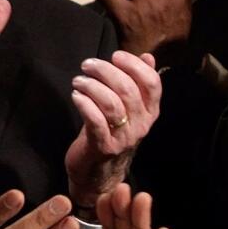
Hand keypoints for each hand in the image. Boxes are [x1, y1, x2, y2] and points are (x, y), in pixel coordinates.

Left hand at [65, 51, 160, 216]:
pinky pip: (95, 121)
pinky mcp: (102, 147)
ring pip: (111, 104)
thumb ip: (138, 83)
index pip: (152, 83)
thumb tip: (148, 57)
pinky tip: (76, 96)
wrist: (98, 172)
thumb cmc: (111, 132)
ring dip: (92, 86)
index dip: (134, 65)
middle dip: (106, 71)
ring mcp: (123, 138)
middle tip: (88, 65)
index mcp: (150, 112)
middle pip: (128, 90)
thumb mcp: (129, 108)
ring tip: (79, 81)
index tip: (116, 56)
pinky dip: (84, 104)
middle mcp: (141, 125)